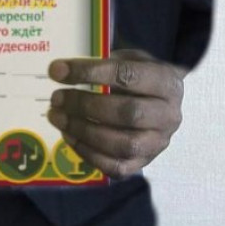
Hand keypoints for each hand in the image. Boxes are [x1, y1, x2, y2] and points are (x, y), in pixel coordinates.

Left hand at [47, 48, 185, 179]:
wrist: (161, 102)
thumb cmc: (140, 76)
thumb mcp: (129, 58)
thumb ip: (103, 62)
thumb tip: (63, 71)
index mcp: (166, 82)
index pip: (127, 75)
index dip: (90, 72)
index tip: (57, 71)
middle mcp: (168, 115)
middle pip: (126, 113)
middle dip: (85, 105)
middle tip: (56, 98)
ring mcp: (158, 143)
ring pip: (121, 144)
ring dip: (83, 131)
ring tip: (57, 117)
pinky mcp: (144, 163)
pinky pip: (115, 166)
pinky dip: (88, 153)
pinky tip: (69, 136)